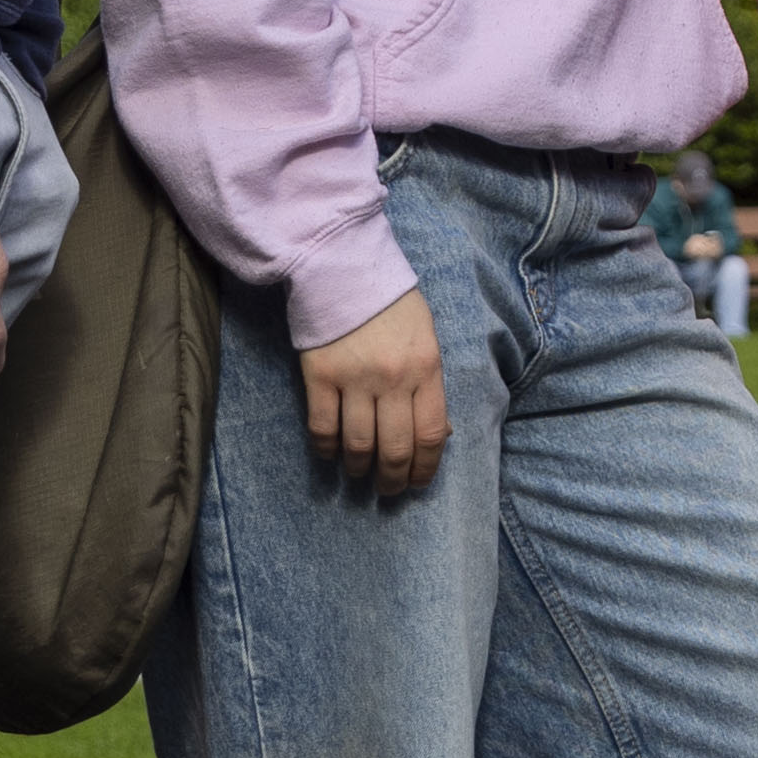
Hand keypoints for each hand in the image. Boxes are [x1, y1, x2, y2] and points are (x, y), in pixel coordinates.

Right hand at [293, 287, 450, 499]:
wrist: (343, 266)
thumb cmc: (390, 303)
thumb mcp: (426, 337)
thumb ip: (430, 383)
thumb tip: (437, 434)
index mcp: (426, 368)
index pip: (432, 434)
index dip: (425, 467)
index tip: (418, 483)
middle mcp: (393, 379)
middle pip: (395, 447)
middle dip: (393, 479)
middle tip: (388, 491)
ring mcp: (355, 378)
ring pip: (358, 444)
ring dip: (359, 469)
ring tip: (359, 475)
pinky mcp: (320, 376)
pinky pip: (323, 427)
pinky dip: (326, 450)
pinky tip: (330, 455)